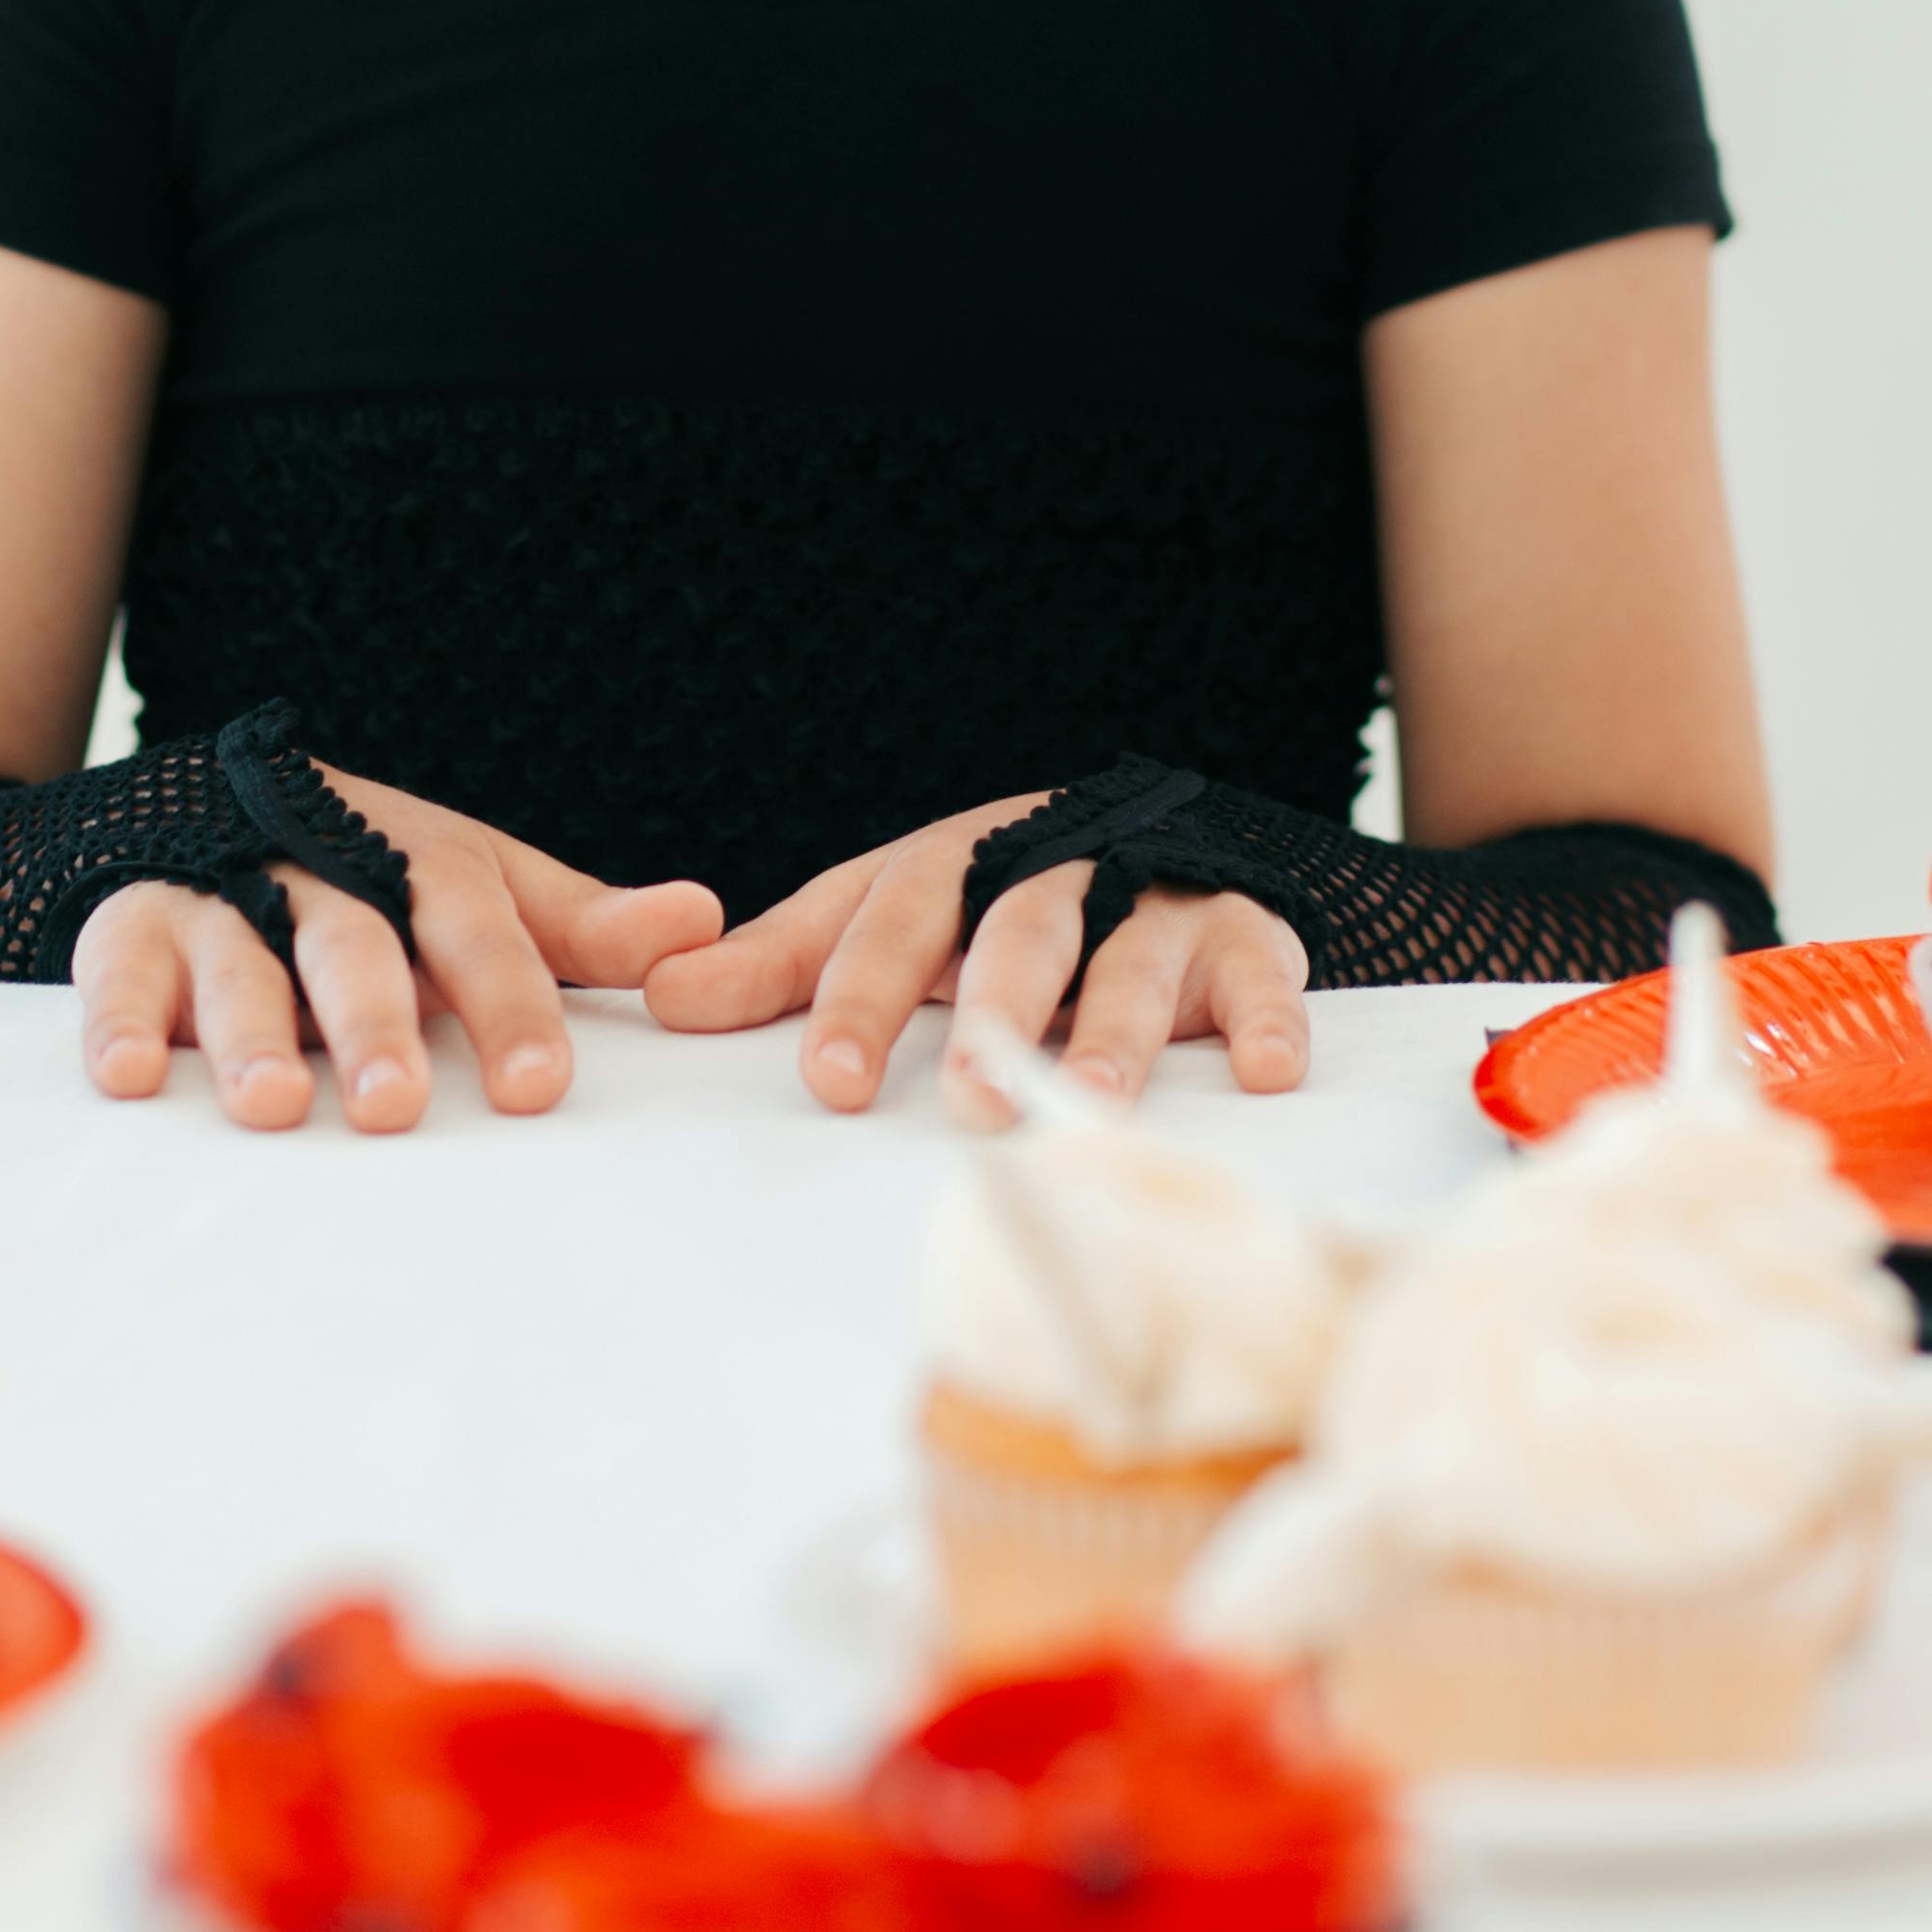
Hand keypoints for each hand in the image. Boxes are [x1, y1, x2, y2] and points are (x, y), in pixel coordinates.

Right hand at [74, 774, 721, 1133]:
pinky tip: (133, 1077)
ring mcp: (221, 898)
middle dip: (377, 1022)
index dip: (508, 1005)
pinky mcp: (130, 929)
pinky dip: (118, 1022)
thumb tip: (704, 925)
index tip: (537, 1087)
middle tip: (398, 1105)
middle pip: (353, 945)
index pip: (475, 932)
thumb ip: (579, 927)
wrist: (218, 805)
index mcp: (417, 866)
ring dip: (254, 1032)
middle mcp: (321, 876)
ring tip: (278, 1105)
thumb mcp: (479, 889)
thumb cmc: (379, 878)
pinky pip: (118, 974)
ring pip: (239, 961)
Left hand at [641, 800, 1309, 1117]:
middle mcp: (1059, 869)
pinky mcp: (1245, 932)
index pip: (898, 919)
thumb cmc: (991, 901)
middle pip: (1023, 931)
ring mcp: (1156, 897)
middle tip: (969, 1094)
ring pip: (1135, 955)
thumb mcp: (890, 915)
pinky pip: (1263, 974)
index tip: (827, 1078)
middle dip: (996, 1010)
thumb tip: (661, 998)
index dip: (861, 995)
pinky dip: (1270, 1020)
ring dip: (1117, 1028)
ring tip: (1088, 1098)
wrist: (1156, 833)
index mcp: (961, 863)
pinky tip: (1267, 1073)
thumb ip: (787, 961)